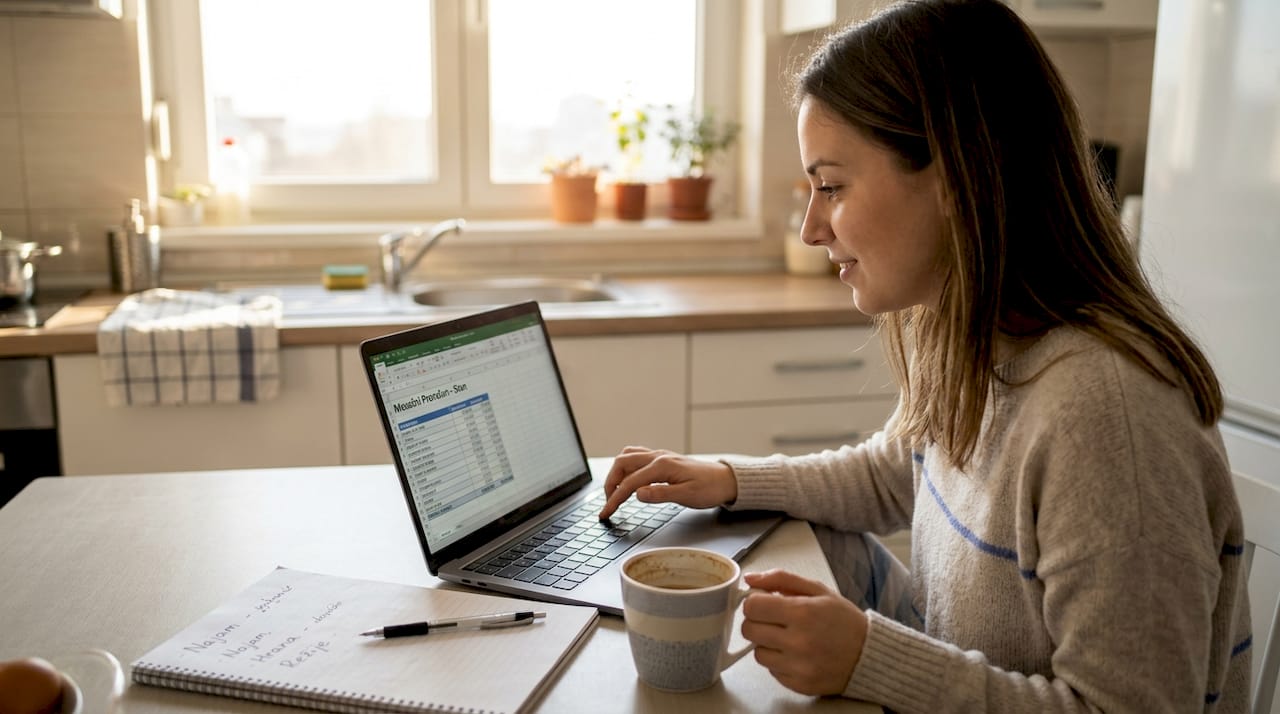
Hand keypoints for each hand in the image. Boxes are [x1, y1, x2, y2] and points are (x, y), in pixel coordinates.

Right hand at [598, 446, 737, 519]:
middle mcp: (658, 457)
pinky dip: (626, 468)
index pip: (630, 483)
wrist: (726, 480)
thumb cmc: (710, 488)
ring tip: (614, 492)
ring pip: (627, 457)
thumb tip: (637, 494)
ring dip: (616, 473)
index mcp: (662, 466)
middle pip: (622, 463)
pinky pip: (637, 457)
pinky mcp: (662, 459)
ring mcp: (659, 455)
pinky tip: (628, 479)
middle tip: (608, 503)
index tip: (606, 512)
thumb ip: (661, 494)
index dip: (614, 499)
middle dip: (610, 483)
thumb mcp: (687, 496)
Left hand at [741, 569, 867, 695]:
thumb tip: (750, 579)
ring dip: (767, 644)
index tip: (765, 603)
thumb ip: (781, 579)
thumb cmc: (844, 619)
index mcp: (802, 613)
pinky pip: (772, 671)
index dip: (755, 602)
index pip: (752, 607)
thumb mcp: (818, 590)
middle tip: (774, 620)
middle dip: (758, 622)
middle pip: (749, 630)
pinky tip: (797, 654)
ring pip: (757, 653)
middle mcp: (798, 641)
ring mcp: (798, 666)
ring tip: (788, 638)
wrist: (870, 654)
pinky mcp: (799, 684)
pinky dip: (779, 662)